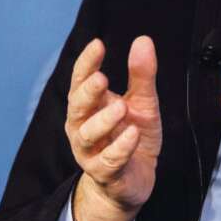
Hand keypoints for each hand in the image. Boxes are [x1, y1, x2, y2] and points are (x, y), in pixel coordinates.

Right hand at [64, 36, 162, 220]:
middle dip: (87, 92)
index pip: (81, 80)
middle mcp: (83, 127)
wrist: (134, 181)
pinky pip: (108, 161)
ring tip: (121, 107)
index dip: (86, 63)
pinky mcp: (105, 174)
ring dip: (103, 121)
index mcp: (89, 105)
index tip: (97, 45)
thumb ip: (141, 75)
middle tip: (101, 78)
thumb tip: (143, 40)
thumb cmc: (132, 135)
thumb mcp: (142, 102)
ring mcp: (91, 152)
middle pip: (77, 107)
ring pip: (88, 135)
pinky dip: (120, 148)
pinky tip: (132, 134)